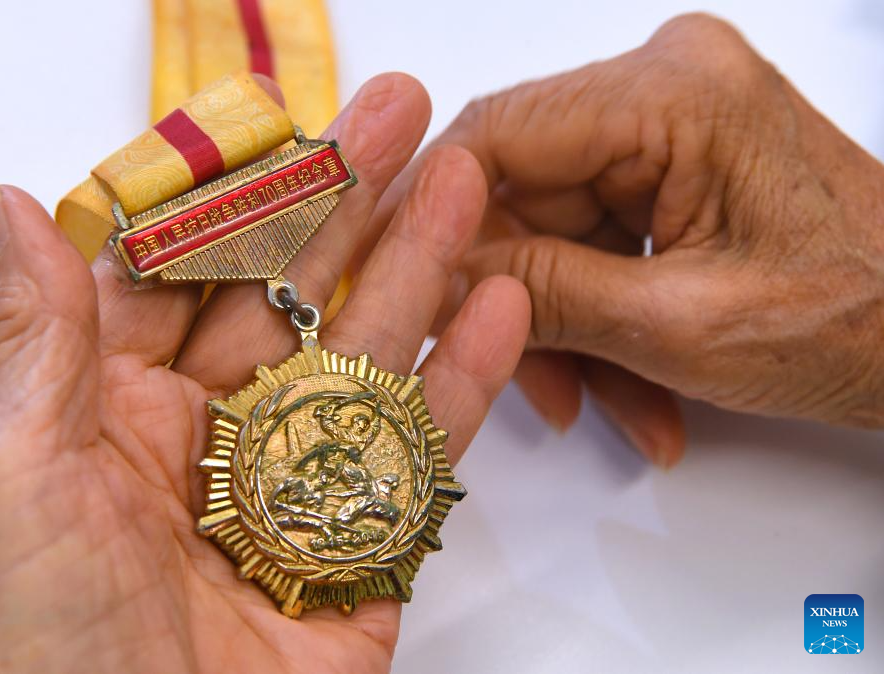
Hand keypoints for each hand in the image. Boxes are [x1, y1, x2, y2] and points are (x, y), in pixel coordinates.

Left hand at [0, 74, 529, 673]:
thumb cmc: (34, 661)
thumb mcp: (13, 480)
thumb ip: (39, 340)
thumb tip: (10, 204)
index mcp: (112, 416)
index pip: (190, 277)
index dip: (246, 196)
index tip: (302, 125)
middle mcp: (207, 445)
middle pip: (291, 302)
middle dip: (352, 209)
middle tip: (409, 124)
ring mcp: (291, 497)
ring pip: (363, 364)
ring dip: (418, 273)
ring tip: (468, 189)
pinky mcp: (360, 561)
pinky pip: (417, 461)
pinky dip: (462, 385)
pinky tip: (499, 311)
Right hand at [384, 13, 883, 465]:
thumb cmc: (858, 323)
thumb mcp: (678, 327)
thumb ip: (542, 294)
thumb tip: (434, 281)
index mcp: (673, 94)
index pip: (496, 134)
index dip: (433, 217)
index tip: (405, 289)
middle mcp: (666, 86)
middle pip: (524, 191)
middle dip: (522, 299)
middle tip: (536, 385)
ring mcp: (671, 124)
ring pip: (557, 228)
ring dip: (567, 324)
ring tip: (608, 405)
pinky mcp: (676, 162)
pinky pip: (598, 238)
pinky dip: (603, 314)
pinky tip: (634, 384)